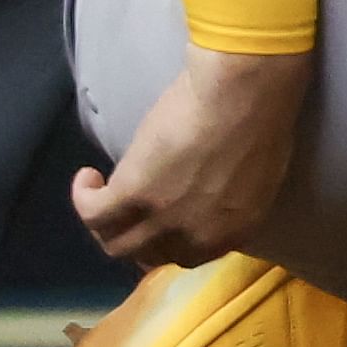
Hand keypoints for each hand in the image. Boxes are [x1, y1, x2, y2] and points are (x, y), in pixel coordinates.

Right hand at [73, 44, 310, 270]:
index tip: (158, 223)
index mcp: (235, 229)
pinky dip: (84, 197)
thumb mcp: (258, 173)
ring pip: (117, 244)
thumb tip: (210, 199)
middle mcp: (198, 234)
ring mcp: (163, 218)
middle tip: (127, 209)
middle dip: (136, 236)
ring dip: (106, 224)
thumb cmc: (262, 115)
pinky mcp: (132, 194)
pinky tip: (89, 176)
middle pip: (150, 255)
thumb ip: (232, 196)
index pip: (191, 255)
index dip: (169, 242)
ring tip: (104, 193)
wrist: (244, 91)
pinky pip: (93, 213)